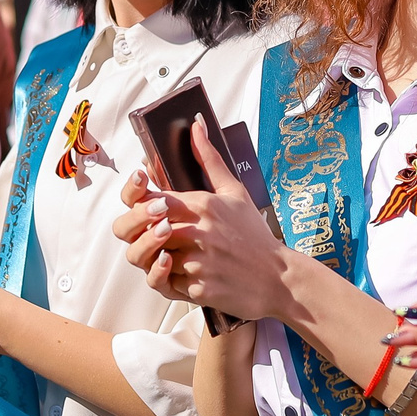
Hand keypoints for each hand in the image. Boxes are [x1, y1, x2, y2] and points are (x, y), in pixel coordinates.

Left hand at [112, 118, 294, 321]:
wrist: (278, 279)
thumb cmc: (254, 235)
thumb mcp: (235, 192)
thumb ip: (209, 159)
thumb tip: (196, 126)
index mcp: (202, 206)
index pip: (150, 199)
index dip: (139, 201)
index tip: (147, 203)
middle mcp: (196, 233)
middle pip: (140, 231)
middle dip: (140, 232)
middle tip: (154, 233)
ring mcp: (195, 263)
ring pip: (149, 259)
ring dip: (155, 256)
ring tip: (173, 251)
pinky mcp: (196, 289)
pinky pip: (164, 283)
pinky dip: (169, 278)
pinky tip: (185, 270)